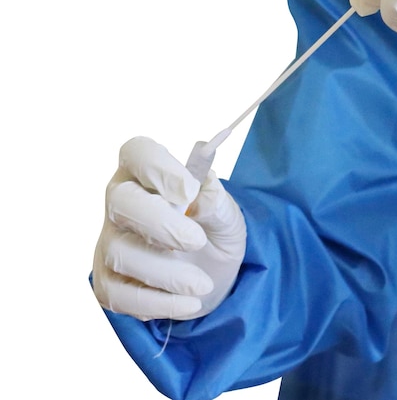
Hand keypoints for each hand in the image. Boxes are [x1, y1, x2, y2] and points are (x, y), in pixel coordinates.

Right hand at [92, 137, 245, 320]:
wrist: (213, 274)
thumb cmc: (213, 230)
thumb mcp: (227, 215)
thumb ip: (216, 200)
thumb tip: (203, 189)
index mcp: (148, 173)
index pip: (138, 152)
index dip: (157, 167)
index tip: (188, 189)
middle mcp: (122, 202)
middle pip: (121, 201)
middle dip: (160, 223)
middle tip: (196, 241)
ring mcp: (111, 241)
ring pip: (120, 252)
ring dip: (166, 273)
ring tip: (203, 285)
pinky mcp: (108, 281)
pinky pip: (118, 294)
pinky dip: (157, 303)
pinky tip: (189, 303)